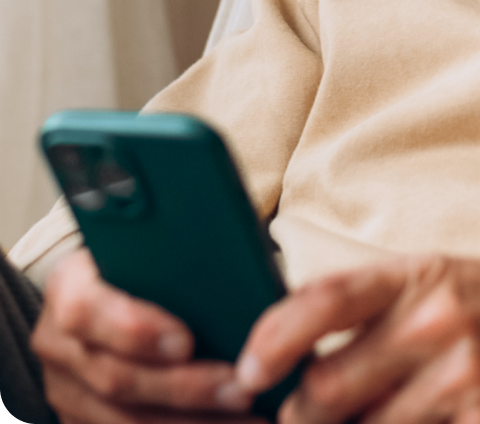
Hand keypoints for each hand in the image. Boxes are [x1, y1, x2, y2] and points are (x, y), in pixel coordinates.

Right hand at [31, 248, 261, 422]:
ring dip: (190, 423)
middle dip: (184, 389)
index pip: (86, 310)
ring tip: (247, 421)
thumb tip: (236, 273)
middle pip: (115, 378)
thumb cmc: (142, 261)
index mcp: (68, 285)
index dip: (134, 331)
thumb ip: (174, 259)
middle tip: (241, 390)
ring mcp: (64, 389)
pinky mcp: (77, 419)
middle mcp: (57, 342)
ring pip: (123, 420)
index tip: (187, 342)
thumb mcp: (148, 247)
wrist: (109, 287)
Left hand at [235, 248, 479, 423]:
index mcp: (422, 274)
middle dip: (302, 421)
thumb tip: (299, 350)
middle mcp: (438, 321)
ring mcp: (467, 381)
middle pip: (325, 391)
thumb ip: (381, 307)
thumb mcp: (451, 281)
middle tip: (303, 422)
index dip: (269, 340)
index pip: (320, 299)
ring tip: (378, 420)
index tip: (246, 373)